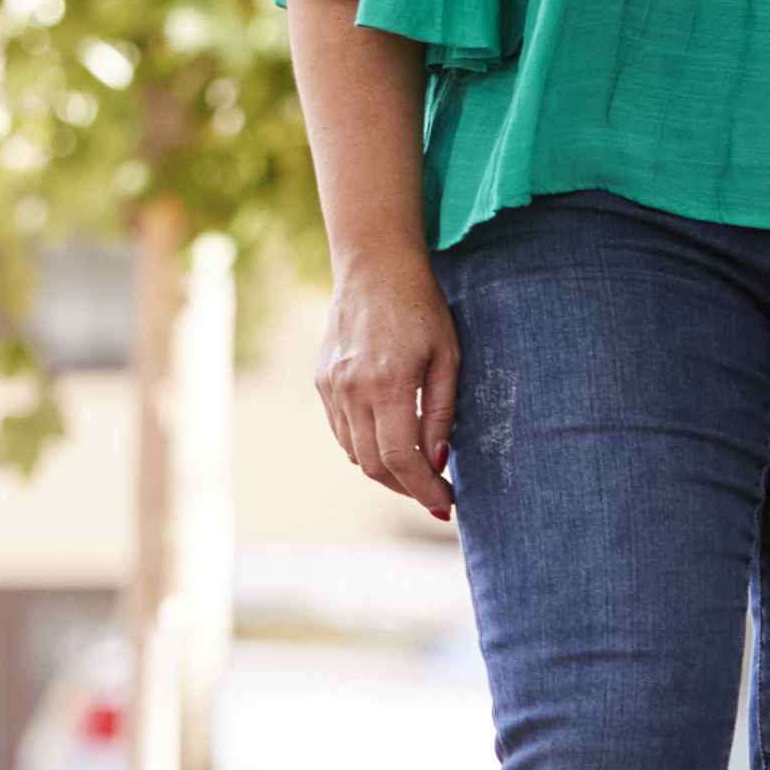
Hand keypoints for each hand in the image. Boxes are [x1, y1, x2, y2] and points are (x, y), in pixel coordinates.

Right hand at [315, 241, 459, 522]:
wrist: (374, 266)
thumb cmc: (421, 306)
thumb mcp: (447, 356)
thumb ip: (441, 412)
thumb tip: (438, 461)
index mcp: (388, 383)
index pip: (402, 458)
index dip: (424, 488)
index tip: (446, 502)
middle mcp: (352, 390)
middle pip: (375, 465)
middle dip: (407, 488)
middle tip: (436, 494)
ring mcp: (332, 387)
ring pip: (355, 453)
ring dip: (386, 472)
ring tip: (416, 472)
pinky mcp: (322, 382)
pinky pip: (342, 432)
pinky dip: (365, 448)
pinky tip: (389, 443)